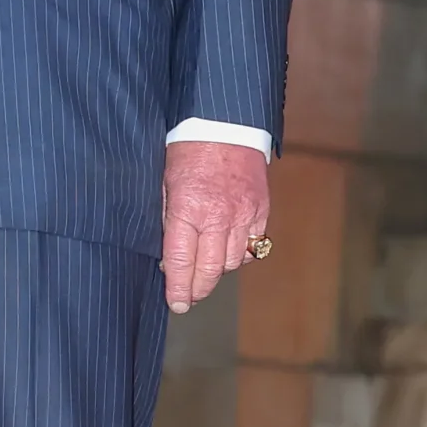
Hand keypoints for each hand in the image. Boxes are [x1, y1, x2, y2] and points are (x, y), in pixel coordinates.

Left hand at [162, 141, 269, 313]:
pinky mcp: (261, 211)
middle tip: (188, 296)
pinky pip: (252, 246)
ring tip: (204, 272)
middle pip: (210, 269)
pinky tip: (225, 253)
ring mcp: (244, 215)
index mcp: (188, 209)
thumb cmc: (187, 150)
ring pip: (232, 262)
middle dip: (198, 288)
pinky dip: (239, 254)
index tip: (177, 303)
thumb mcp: (165, 183)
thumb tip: (168, 257)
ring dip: (217, 271)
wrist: (225, 122)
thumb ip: (168, 220)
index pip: (182, 262)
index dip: (179, 288)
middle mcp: (219, 217)